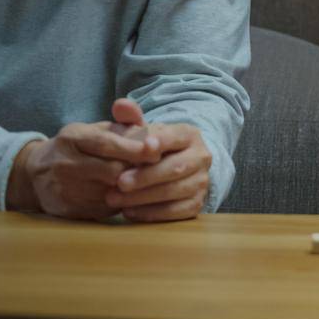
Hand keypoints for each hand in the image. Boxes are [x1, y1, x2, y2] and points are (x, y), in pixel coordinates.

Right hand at [8, 105, 163, 219]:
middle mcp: (65, 164)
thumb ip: (125, 124)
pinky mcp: (69, 211)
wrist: (38, 174)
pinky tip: (130, 195)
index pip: (106, 144)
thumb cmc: (80, 147)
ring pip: (111, 193)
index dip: (133, 148)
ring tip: (148, 180)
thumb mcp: (97, 129)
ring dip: (133, 188)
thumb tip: (151, 131)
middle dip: (138, 170)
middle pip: (111, 171)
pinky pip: (104, 209)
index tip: (156, 149)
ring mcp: (65, 190)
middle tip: (160, 167)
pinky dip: (121, 202)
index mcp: (73, 138)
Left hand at [103, 102, 213, 222]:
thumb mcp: (145, 131)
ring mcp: (202, 182)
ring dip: (144, 198)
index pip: (176, 137)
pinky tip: (130, 212)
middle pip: (176, 168)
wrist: (175, 169)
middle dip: (146, 177)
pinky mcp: (197, 204)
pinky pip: (176, 212)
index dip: (161, 142)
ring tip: (116, 199)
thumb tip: (119, 104)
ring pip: (175, 191)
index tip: (143, 148)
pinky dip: (152, 214)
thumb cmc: (154, 149)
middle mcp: (202, 157)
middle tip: (119, 182)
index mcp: (190, 135)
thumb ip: (131, 119)